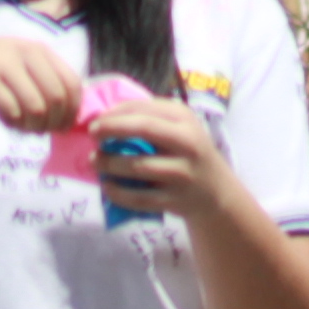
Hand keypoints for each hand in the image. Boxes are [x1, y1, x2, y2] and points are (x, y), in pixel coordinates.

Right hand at [0, 34, 90, 132]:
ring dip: (33, 126)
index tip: (62, 127)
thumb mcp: (17, 66)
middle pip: (57, 97)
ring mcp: (4, 65)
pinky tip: (4, 120)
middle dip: (53, 122)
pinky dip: (13, 124)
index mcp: (36, 49)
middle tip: (41, 131)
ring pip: (37, 107)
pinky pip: (13, 111)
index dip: (72, 110)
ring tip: (21, 126)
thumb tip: (69, 114)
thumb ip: (42, 81)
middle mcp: (24, 52)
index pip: (71, 82)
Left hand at [79, 93, 252, 231]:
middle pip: (143, 129)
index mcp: (185, 119)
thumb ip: (151, 119)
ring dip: (109, 163)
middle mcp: (188, 143)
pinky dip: (118, 193)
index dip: (116, 112)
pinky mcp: (176, 200)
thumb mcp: (179, 128)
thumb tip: (106, 116)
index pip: (144, 108)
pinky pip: (140, 197)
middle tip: (92, 134)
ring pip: (138, 166)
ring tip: (95, 161)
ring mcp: (183, 173)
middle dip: (111, 129)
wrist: (216, 192)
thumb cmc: (187, 153)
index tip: (97, 118)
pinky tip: (106, 187)